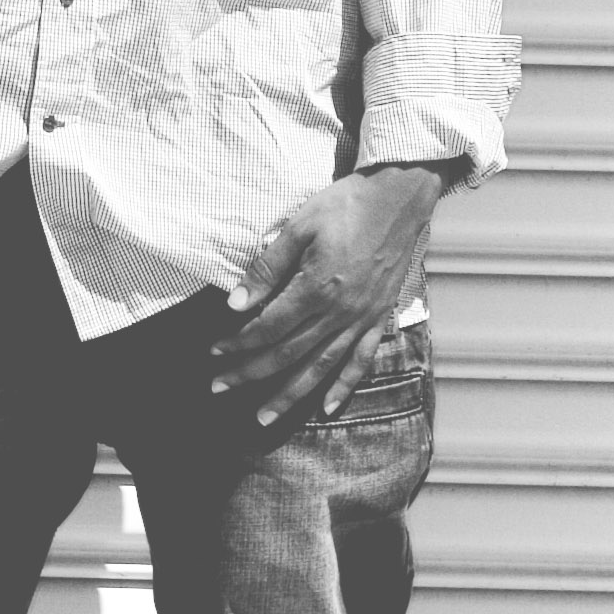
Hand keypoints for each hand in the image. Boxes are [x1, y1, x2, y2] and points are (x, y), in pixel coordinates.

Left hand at [210, 164, 449, 425]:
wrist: (399, 196)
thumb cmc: (346, 204)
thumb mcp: (300, 225)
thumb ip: (268, 268)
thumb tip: (236, 304)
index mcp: (317, 287)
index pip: (268, 327)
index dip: (238, 342)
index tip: (214, 351)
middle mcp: (340, 311)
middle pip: (288, 354)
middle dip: (249, 373)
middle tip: (219, 387)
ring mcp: (362, 318)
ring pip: (320, 367)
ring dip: (289, 395)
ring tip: (263, 417)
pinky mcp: (379, 317)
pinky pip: (361, 360)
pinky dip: (345, 386)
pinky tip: (328, 408)